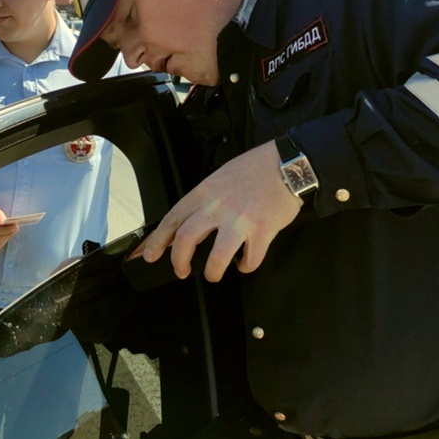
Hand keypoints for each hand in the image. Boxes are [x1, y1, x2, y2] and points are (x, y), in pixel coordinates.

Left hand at [138, 141, 300, 281]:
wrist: (289, 164)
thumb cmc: (256, 169)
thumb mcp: (220, 176)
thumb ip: (205, 199)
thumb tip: (190, 221)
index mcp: (205, 192)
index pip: (173, 219)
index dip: (158, 240)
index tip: (150, 254)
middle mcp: (218, 206)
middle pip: (187, 240)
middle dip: (178, 261)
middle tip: (181, 271)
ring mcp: (241, 220)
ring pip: (216, 257)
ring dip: (212, 271)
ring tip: (213, 274)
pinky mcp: (263, 231)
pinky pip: (250, 259)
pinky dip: (245, 266)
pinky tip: (244, 263)